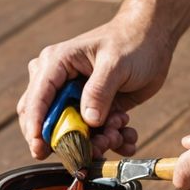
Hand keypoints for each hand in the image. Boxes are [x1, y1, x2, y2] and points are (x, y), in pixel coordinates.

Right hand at [17, 18, 174, 158]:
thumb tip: (89, 121)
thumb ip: (99, 91)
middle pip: (49, 121)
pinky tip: (128, 138)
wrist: (154, 40)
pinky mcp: (93, 109)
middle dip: (72, 140)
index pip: (37, 98)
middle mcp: (60, 82)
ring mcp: (76, 98)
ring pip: (74, 132)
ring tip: (120, 135)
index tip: (40, 149)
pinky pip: (94, 134)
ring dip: (97, 141)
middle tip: (95, 148)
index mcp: (56, 64)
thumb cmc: (132, 43)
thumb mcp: (116, 64)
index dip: (35, 126)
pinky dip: (110, 140)